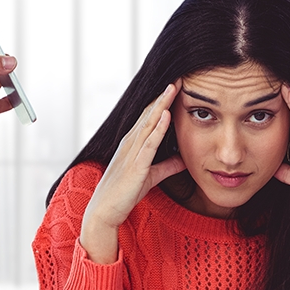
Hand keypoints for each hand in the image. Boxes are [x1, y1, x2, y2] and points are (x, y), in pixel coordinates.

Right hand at [81, 83, 186, 262]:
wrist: (105, 211)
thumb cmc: (125, 193)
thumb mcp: (151, 176)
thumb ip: (167, 166)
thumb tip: (185, 160)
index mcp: (133, 144)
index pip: (149, 117)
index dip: (162, 101)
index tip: (176, 86)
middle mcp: (130, 143)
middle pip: (149, 114)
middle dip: (163, 96)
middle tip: (177, 77)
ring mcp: (131, 153)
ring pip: (148, 123)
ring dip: (161, 105)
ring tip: (173, 87)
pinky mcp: (135, 166)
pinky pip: (149, 144)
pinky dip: (158, 128)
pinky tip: (166, 115)